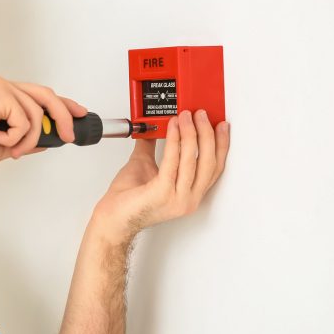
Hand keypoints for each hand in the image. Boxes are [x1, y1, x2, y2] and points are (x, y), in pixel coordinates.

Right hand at [0, 76, 87, 168]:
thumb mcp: (3, 146)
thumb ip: (25, 140)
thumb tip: (47, 142)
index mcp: (1, 96)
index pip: (39, 96)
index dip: (62, 104)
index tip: (78, 113)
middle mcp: (3, 87)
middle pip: (46, 96)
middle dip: (62, 117)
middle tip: (68, 136)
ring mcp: (2, 88)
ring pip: (37, 114)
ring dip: (27, 140)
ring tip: (10, 149)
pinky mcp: (1, 94)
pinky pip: (25, 121)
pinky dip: (14, 137)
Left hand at [91, 110, 229, 240]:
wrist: (112, 218)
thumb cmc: (127, 200)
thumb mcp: (145, 165)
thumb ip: (153, 146)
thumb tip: (155, 126)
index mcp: (189, 194)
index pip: (213, 167)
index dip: (220, 145)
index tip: (221, 126)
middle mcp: (187, 199)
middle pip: (208, 162)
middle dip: (207, 134)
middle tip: (201, 115)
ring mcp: (177, 198)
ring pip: (193, 159)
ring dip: (191, 133)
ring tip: (185, 117)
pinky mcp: (162, 192)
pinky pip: (173, 161)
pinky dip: (174, 140)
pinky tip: (172, 127)